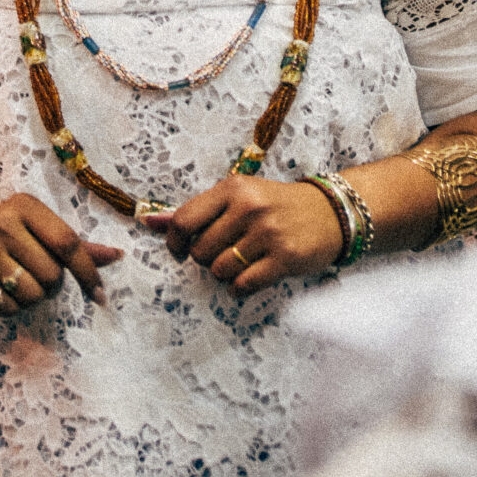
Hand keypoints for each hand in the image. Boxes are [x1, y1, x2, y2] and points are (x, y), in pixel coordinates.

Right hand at [0, 188, 120, 315]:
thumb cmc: (5, 238)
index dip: (88, 272)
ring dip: (32, 298)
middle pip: (53, 275)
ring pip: (34, 294)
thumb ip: (75, 245)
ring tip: (16, 282)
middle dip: (52, 284)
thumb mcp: (36, 230)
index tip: (100, 295)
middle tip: (34, 274)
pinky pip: (10, 308)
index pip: (68, 243)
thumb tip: (117, 256)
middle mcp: (1, 224)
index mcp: (23, 206)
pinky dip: (11, 307)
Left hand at [144, 175, 345, 293]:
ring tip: (241, 263)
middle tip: (224, 252)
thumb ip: (194, 211)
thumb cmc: (274, 205)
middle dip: (206, 259)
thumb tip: (147, 221)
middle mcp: (250, 208)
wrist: (329, 212)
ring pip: (220, 271)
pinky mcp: (285, 258)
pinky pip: (243, 285)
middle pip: (200, 252)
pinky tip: (249, 277)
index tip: (182, 250)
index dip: (176, 243)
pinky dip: (239, 288)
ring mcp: (268, 233)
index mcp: (233, 188)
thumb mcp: (237, 197)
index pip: (184, 221)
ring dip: (224, 274)